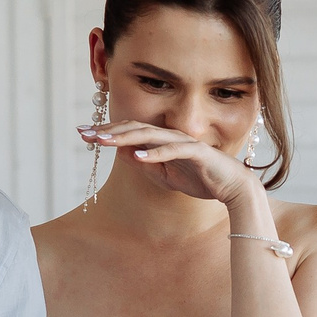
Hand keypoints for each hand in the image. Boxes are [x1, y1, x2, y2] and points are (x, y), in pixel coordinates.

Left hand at [82, 119, 258, 207]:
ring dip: (126, 137)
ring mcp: (184, 142)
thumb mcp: (165, 175)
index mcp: (162, 140)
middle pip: (135, 128)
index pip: (130, 131)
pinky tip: (137, 156)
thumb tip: (122, 152)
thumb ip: (146, 163)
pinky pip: (174, 151)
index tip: (83, 134)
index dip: (107, 132)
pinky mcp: (198, 153)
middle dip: (109, 130)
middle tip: (84, 134)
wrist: (232, 188)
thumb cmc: (200, 179)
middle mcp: (171, 136)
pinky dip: (155, 153)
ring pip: (150, 134)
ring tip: (104, 141)